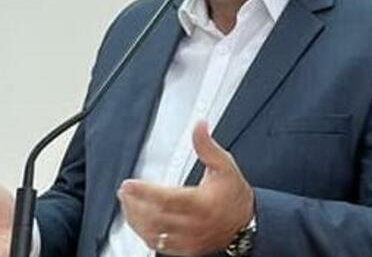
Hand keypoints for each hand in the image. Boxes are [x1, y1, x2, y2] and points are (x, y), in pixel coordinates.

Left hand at [117, 122, 253, 255]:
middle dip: (135, 204)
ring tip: (128, 204)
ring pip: (153, 234)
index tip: (129, 184)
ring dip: (136, 219)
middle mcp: (194, 225)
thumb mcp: (224, 165)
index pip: (166, 199)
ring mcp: (189, 240)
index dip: (144, 192)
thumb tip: (199, 126)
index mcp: (201, 203)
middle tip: (125, 191)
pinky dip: (145, 233)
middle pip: (155, 218)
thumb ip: (207, 146)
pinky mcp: (186, 249)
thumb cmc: (234, 194)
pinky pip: (159, 246)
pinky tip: (139, 222)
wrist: (246, 223)